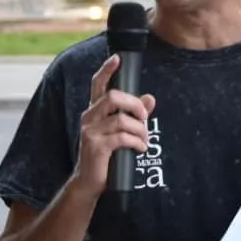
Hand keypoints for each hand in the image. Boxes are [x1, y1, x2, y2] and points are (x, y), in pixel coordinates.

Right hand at [73, 55, 155, 196]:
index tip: (117, 58)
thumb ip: (133, 115)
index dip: (107, 70)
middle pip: (113, 96)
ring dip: (139, 129)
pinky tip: (140, 149)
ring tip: (144, 140)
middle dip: (134, 105)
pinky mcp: (96, 146)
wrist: (89, 182)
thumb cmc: (105, 156)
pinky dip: (136, 142)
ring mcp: (91, 132)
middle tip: (145, 118)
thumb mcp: (119, 132)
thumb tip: (150, 98)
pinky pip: (122, 137)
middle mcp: (89, 117)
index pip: (97, 84)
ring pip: (121, 119)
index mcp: (94, 111)